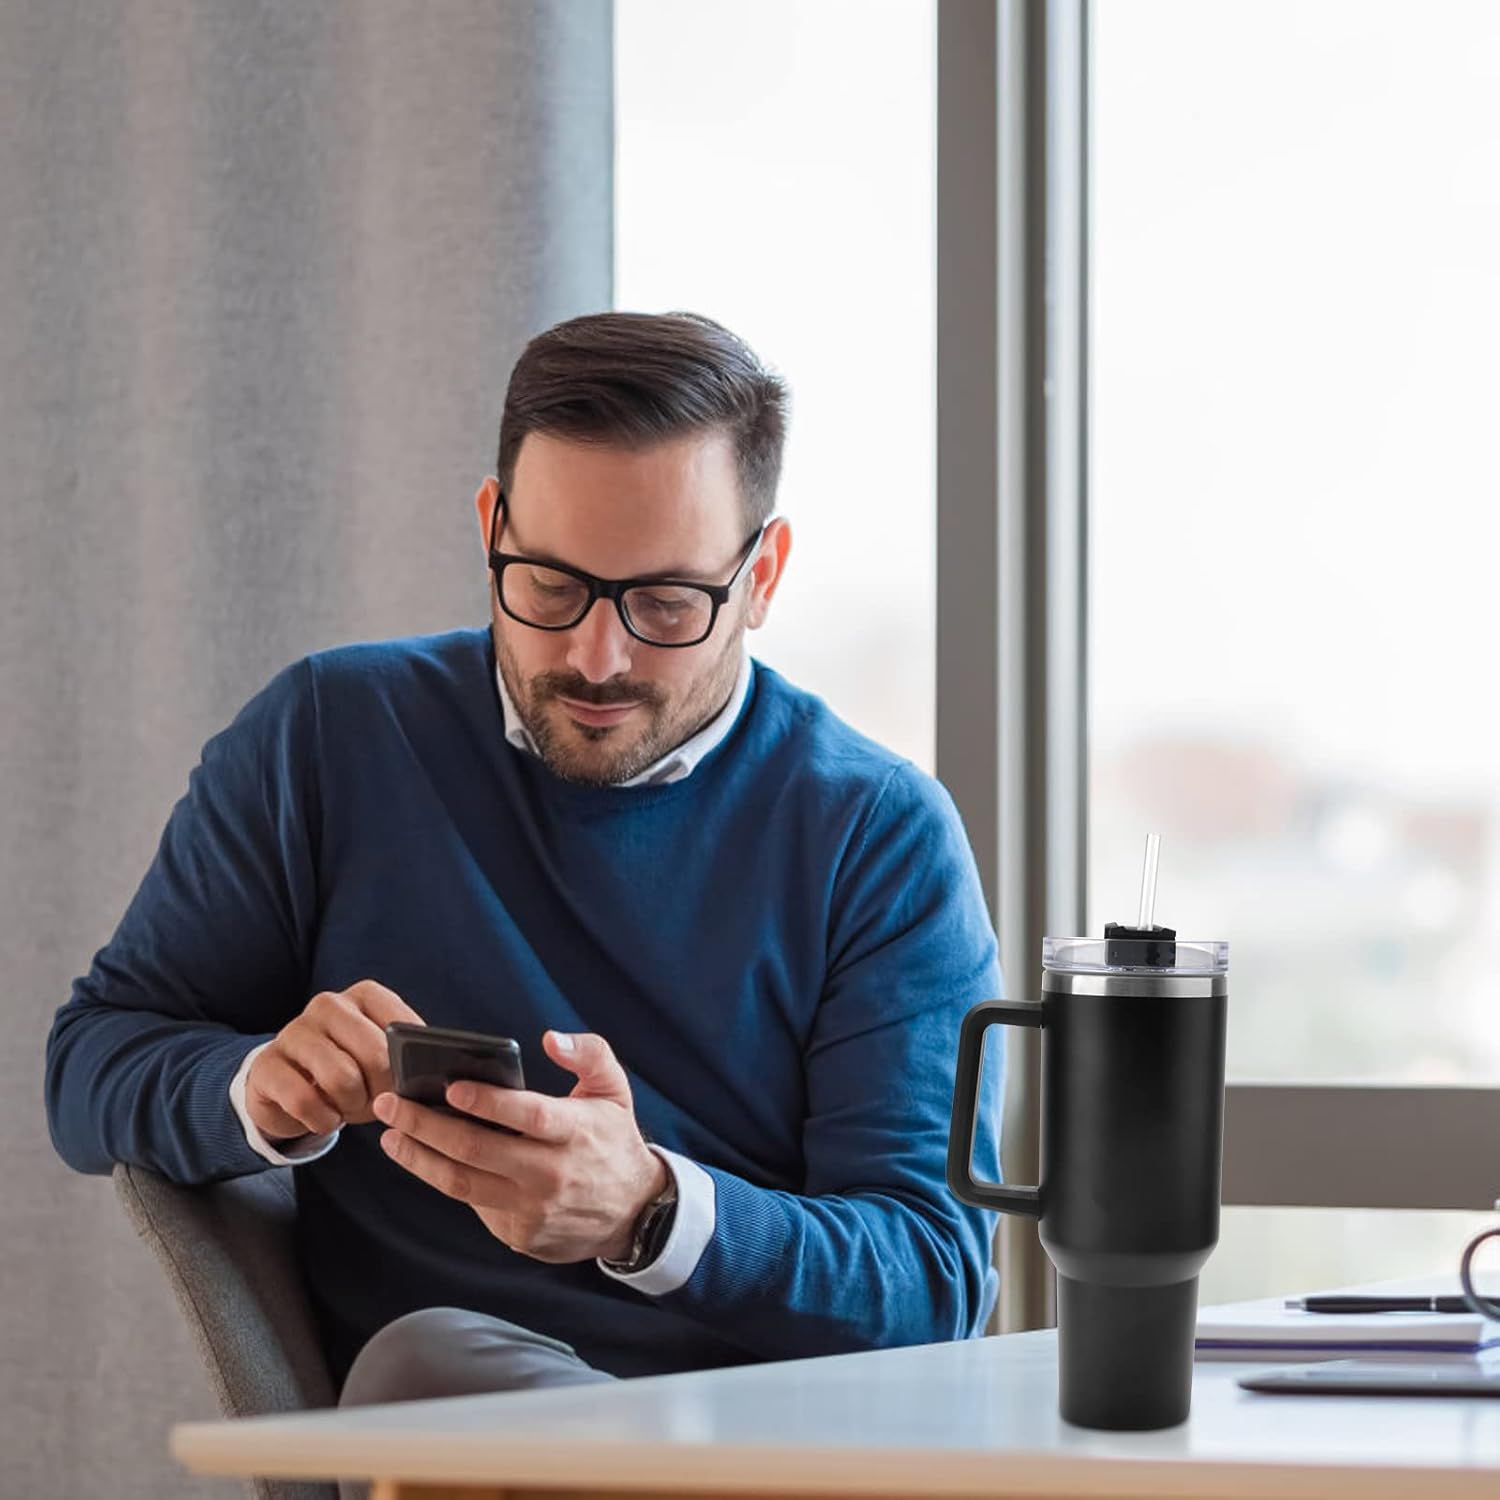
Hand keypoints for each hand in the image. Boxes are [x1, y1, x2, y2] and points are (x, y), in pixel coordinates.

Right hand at [245, 980, 423, 1141]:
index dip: (409, 1066)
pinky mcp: (266, 1064)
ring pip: (341, 1078)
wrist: (288, 1086)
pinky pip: (304, 1101)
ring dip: (352, 1106)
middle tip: (377, 1104)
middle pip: (376, 1054)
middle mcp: (329, 1004)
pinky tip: (324, 1117)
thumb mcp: (382, 1058)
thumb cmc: (350, 1071)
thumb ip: (409, 1057)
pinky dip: (322, 1120)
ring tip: (349, 1107)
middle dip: (383, 1091)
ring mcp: (294, 1031)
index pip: (403, 1027)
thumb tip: (440, 1069)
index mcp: (365, 995)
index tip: (405, 1084)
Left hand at [371, 1029, 668, 1263]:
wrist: (632, 1213)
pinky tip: (423, 1158)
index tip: (450, 1087)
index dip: (488, 1103)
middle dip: (425, 1125)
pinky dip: (443, 1179)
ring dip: (418, 1158)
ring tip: (390, 1135)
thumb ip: (589, 1054)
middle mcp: (552, 1174)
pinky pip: (473, 1204)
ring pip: (461, 1184)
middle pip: (477, 1151)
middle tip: (390, 1104)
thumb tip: (550, 1039)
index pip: (528, 1116)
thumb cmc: (612, 1139)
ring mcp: (532, 1209)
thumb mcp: (615, 1089)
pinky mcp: (518, 1233)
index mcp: (576, 1132)